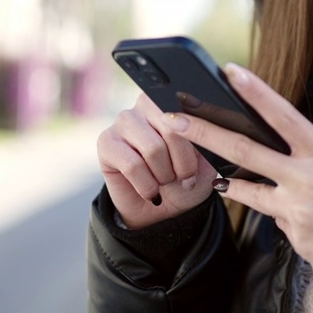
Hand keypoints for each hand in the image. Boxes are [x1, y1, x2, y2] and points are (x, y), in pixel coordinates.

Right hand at [96, 93, 216, 228]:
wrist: (165, 211)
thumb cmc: (187, 179)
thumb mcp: (207, 159)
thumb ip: (207, 137)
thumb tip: (206, 125)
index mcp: (173, 101)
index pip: (189, 113)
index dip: (196, 146)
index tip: (198, 168)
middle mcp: (145, 104)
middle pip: (172, 129)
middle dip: (183, 164)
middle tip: (184, 180)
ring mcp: (123, 121)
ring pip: (153, 149)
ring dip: (165, 176)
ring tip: (164, 182)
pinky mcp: (106, 142)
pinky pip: (132, 165)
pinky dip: (147, 186)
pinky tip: (150, 191)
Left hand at [166, 63, 312, 291]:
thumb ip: (308, 156)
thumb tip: (274, 156)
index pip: (282, 114)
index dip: (255, 91)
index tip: (231, 72)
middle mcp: (305, 176)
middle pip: (244, 150)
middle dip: (203, 133)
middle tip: (173, 119)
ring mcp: (295, 207)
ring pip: (246, 190)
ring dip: (227, 182)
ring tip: (216, 175)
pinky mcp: (292, 234)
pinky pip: (274, 220)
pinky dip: (284, 217)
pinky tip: (309, 223)